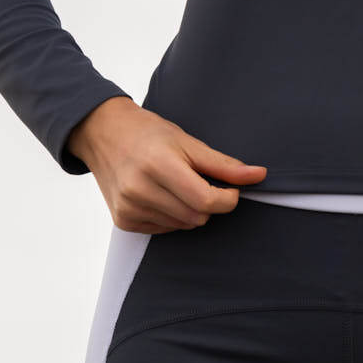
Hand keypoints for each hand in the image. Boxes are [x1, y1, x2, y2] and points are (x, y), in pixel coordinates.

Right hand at [67, 97, 268, 232]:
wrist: (104, 133)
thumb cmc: (148, 132)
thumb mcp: (188, 141)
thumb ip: (223, 164)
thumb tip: (258, 175)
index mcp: (159, 164)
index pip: (206, 200)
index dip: (228, 199)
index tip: (231, 189)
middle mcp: (140, 189)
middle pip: (197, 217)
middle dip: (208, 202)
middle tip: (199, 180)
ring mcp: (129, 207)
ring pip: (183, 226)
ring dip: (190, 210)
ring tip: (175, 183)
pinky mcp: (123, 220)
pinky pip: (164, 230)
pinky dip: (172, 216)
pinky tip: (161, 194)